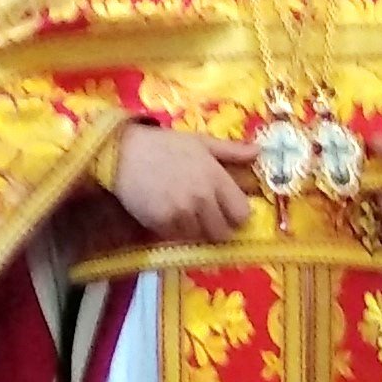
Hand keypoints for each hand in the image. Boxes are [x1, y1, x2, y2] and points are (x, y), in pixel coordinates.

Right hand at [109, 124, 257, 243]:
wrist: (123, 154)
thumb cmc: (165, 146)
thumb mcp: (201, 142)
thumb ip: (231, 151)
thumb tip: (258, 152)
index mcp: (216, 178)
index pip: (242, 214)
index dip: (236, 215)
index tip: (227, 211)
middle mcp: (202, 198)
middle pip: (222, 232)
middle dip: (217, 227)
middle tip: (205, 217)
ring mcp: (182, 213)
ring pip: (200, 238)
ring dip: (195, 231)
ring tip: (183, 213)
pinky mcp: (162, 224)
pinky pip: (178, 238)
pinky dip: (175, 232)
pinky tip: (167, 214)